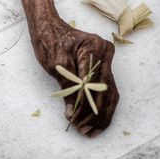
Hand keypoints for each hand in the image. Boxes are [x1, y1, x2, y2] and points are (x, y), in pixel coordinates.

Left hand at [32, 17, 118, 136]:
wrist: (49, 27)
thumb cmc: (50, 41)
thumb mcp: (56, 66)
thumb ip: (68, 89)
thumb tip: (72, 113)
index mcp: (94, 48)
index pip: (92, 84)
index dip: (85, 106)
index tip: (75, 120)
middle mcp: (105, 53)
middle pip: (105, 90)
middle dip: (95, 114)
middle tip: (83, 130)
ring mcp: (106, 60)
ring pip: (110, 92)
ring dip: (101, 114)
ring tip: (91, 131)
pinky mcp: (103, 67)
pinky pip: (106, 89)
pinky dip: (102, 105)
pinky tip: (96, 120)